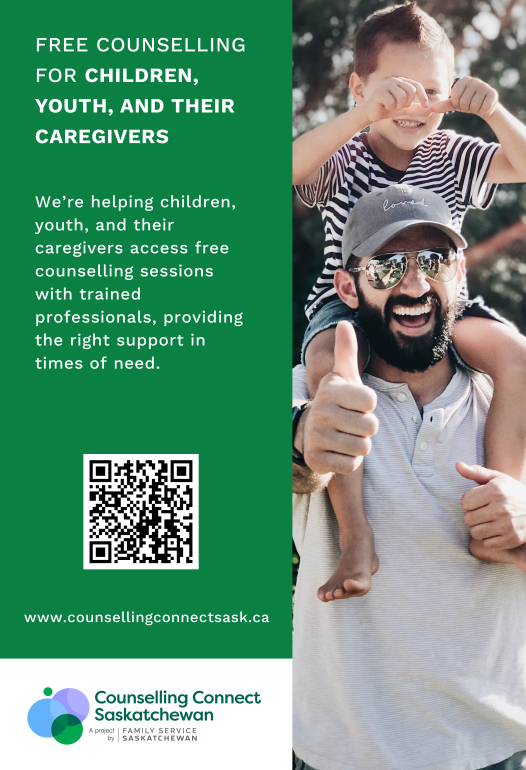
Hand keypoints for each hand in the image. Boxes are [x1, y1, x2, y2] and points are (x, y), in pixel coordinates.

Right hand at [301, 322, 377, 474]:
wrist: (312, 431)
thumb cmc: (338, 402)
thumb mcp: (343, 377)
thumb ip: (347, 351)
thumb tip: (345, 323)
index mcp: (330, 390)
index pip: (371, 401)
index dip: (369, 406)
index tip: (356, 404)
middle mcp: (320, 412)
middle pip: (370, 426)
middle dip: (367, 427)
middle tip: (352, 423)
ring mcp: (317, 437)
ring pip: (363, 447)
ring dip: (360, 445)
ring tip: (346, 436)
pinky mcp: (317, 460)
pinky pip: (352, 464)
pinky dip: (350, 461)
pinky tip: (339, 451)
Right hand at [364, 77, 430, 123]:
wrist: (371, 113)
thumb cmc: (387, 109)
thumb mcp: (404, 109)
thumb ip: (416, 109)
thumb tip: (430, 112)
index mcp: (402, 82)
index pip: (417, 86)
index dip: (423, 96)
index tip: (425, 106)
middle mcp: (395, 80)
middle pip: (411, 91)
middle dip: (407, 103)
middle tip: (399, 106)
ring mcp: (386, 84)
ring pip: (402, 97)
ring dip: (398, 106)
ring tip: (391, 106)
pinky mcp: (379, 91)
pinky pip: (391, 101)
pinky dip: (389, 107)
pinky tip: (384, 106)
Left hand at [431, 76, 498, 117]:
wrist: (485, 106)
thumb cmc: (467, 103)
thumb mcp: (454, 104)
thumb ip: (443, 105)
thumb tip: (430, 108)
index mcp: (463, 80)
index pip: (454, 97)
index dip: (457, 104)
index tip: (461, 102)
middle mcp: (474, 80)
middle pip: (464, 102)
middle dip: (466, 107)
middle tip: (470, 104)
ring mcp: (484, 85)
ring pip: (474, 105)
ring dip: (475, 109)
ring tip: (477, 104)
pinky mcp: (493, 93)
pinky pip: (484, 107)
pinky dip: (483, 110)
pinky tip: (484, 105)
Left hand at [457, 461, 525, 548]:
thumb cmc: (512, 492)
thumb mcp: (497, 478)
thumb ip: (476, 472)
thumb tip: (458, 465)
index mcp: (496, 490)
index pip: (465, 502)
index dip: (470, 502)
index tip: (479, 501)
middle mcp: (502, 507)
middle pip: (468, 519)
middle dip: (473, 516)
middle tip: (485, 512)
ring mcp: (508, 524)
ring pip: (475, 533)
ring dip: (480, 528)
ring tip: (490, 522)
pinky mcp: (512, 538)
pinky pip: (487, 543)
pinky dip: (490, 539)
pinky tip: (498, 531)